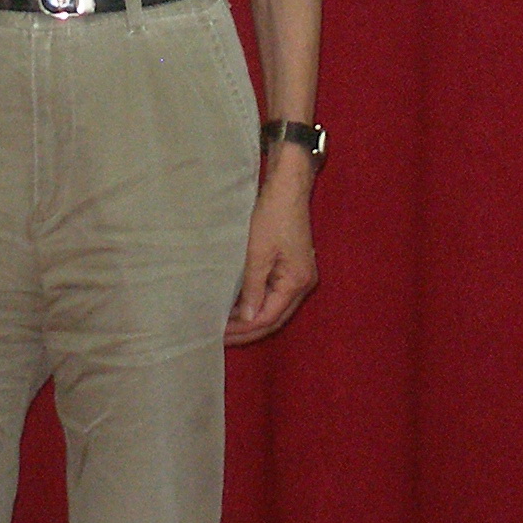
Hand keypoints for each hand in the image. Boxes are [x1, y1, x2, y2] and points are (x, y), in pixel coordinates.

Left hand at [225, 161, 316, 344]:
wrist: (287, 187)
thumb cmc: (273, 215)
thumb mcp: (258, 253)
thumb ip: (253, 288)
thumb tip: (248, 318)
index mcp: (296, 282)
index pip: (268, 317)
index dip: (244, 329)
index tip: (220, 333)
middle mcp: (303, 283)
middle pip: (274, 317)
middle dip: (247, 328)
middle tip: (220, 336)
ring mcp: (299, 275)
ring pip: (274, 307)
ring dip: (251, 316)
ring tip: (225, 323)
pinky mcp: (292, 266)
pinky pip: (274, 293)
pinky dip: (256, 301)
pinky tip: (238, 303)